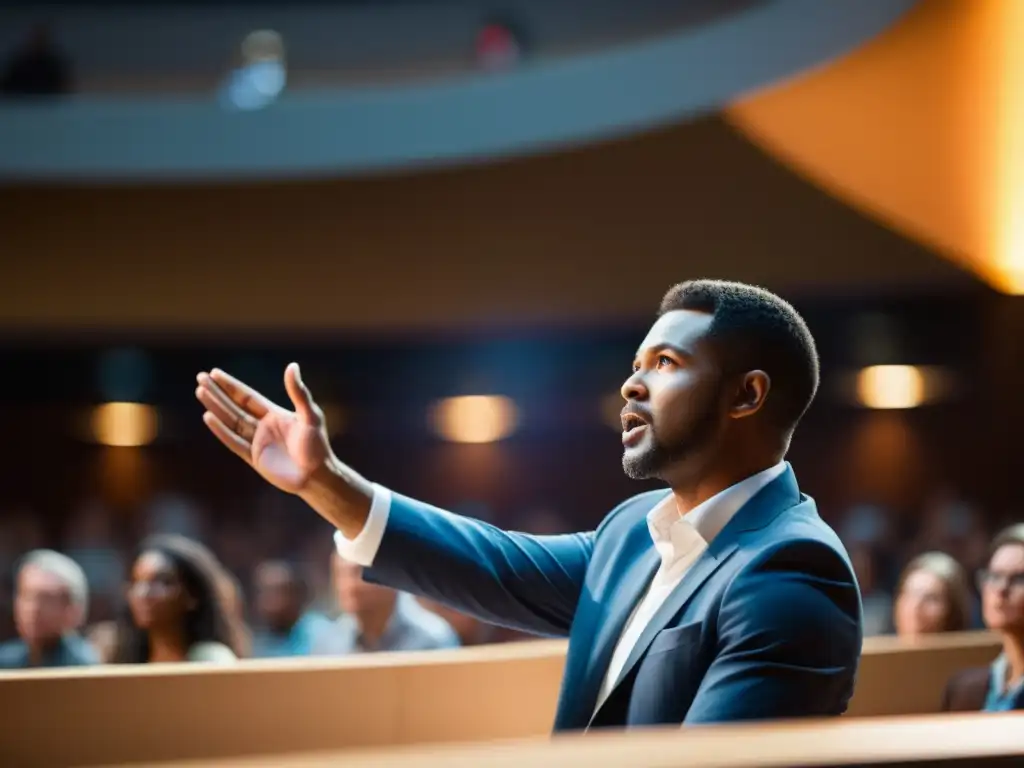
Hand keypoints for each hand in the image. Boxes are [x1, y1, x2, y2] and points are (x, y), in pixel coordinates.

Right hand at [195, 362, 329, 493]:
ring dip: (216, 407)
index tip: (214, 372)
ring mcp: (257, 442)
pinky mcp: (253, 458)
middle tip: (200, 377)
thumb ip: (299, 393)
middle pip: (235, 406)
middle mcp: (263, 426)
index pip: (248, 396)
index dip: (231, 385)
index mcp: (275, 414)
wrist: (317, 476)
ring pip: (231, 421)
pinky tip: (208, 417)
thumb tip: (292, 366)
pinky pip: (233, 442)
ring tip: (200, 392)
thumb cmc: (318, 445)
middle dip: (218, 392)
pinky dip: (221, 430)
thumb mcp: (310, 415)